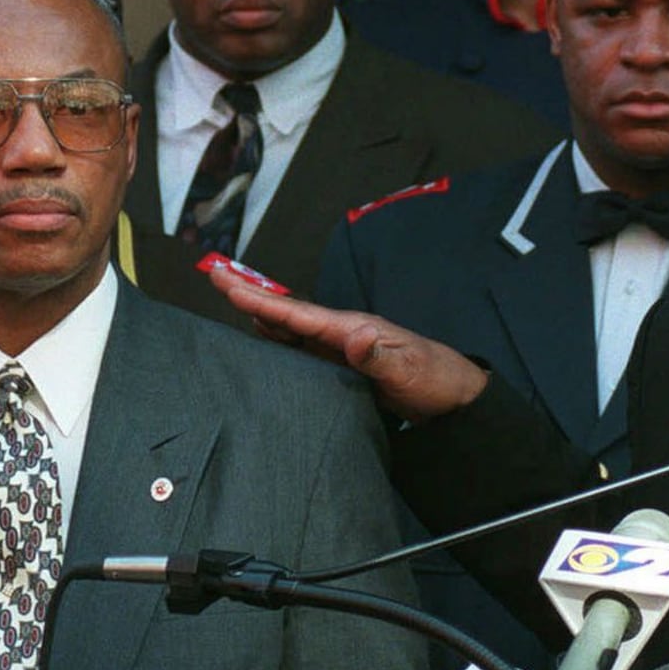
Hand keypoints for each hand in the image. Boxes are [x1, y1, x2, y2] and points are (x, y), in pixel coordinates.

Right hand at [210, 266, 487, 421]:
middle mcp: (343, 332)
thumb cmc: (433, 380)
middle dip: (251, 294)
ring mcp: (342, 347)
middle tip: (215, 273)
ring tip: (229, 296)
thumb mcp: (406, 370)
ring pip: (293, 327)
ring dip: (261, 312)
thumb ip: (377, 356)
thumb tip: (353, 336)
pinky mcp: (343, 364)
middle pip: (289, 313)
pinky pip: (303, 347)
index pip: (299, 314)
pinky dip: (279, 337)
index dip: (262, 301)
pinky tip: (265, 335)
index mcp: (353, 329)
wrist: (453, 396)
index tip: (230, 286)